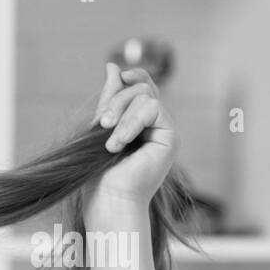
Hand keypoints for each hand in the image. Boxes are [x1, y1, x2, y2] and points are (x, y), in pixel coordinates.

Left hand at [88, 62, 180, 208]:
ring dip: (120, 115)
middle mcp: (156, 126)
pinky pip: (153, 108)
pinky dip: (131, 123)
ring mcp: (165, 131)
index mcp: (139, 124)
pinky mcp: (171, 137)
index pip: (142, 88)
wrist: (107, 202)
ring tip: (109, 144)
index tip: (118, 74)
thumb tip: (113, 67)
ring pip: (145, 96)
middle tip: (101, 126)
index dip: (132, 77)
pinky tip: (118, 144)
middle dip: (116, 101)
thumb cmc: (98, 175)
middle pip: (141, 88)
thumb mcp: (99, 130)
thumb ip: (108, 101)